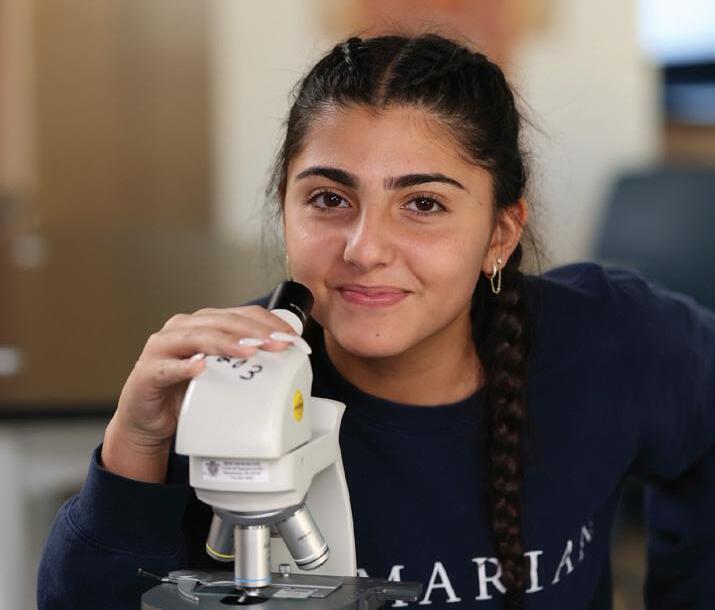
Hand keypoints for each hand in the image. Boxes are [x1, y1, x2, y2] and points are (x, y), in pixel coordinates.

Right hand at [102, 305, 296, 481]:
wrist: (149, 420)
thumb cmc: (187, 392)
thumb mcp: (223, 375)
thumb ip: (245, 363)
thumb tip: (286, 364)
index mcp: (204, 324)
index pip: (242, 314)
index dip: (269, 322)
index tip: (293, 338)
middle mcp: (184, 328)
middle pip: (224, 321)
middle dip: (255, 331)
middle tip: (279, 344)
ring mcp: (163, 347)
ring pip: (198, 336)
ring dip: (226, 342)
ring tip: (249, 350)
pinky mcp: (148, 371)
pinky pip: (167, 367)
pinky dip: (184, 366)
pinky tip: (200, 367)